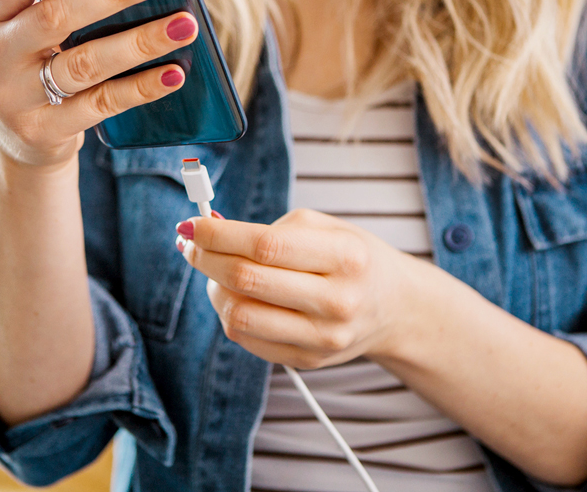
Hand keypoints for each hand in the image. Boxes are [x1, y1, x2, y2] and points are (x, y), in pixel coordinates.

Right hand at [0, 0, 197, 167]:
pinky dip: (141, 87)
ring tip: (183, 26)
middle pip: (55, 17)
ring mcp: (15, 97)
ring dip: (140, 42)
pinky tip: (173, 73)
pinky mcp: (43, 130)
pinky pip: (101, 104)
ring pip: (85, 63)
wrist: (21, 137)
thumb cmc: (40, 61)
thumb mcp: (31, 28)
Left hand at [176, 209, 419, 368]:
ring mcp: (322, 338)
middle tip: (191, 244)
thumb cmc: (353, 258)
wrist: (394, 307)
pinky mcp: (307, 361)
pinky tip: (237, 296)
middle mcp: (336, 301)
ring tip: (216, 272)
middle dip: (205, 258)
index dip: (219, 235)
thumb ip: (272, 229)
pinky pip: (246, 339)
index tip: (192, 225)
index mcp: (345, 257)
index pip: (264, 246)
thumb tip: (212, 233)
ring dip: (213, 289)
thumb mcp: (327, 227)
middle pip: (246, 280)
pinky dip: (230, 313)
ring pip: (239, 316)